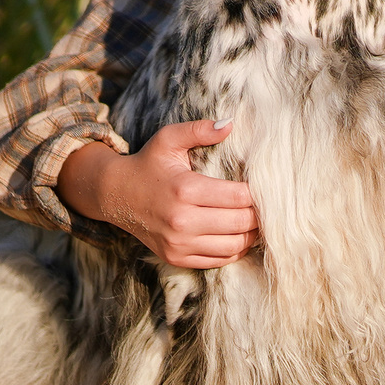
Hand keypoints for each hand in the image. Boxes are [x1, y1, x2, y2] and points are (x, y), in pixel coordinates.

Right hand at [56, 120, 260, 268]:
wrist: (115, 195)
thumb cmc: (148, 164)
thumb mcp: (169, 139)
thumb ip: (199, 130)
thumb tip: (229, 124)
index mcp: (185, 190)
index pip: (238, 197)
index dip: (258, 193)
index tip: (266, 187)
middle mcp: (182, 221)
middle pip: (240, 223)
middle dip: (260, 214)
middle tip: (269, 206)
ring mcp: (178, 243)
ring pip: (233, 246)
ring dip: (252, 235)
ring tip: (258, 221)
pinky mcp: (176, 257)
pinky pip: (218, 261)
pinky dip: (235, 250)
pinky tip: (241, 236)